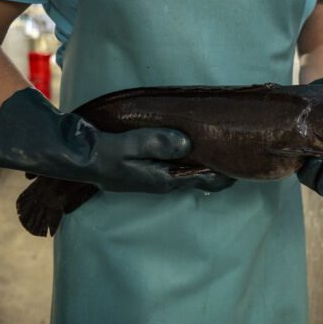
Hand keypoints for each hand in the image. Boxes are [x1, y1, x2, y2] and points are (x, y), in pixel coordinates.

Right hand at [0, 88, 234, 192]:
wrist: (77, 157)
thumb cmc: (102, 152)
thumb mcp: (128, 146)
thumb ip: (157, 143)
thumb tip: (187, 142)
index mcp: (165, 180)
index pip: (205, 181)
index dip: (227, 174)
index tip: (245, 163)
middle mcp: (165, 181)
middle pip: (202, 177)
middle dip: (221, 167)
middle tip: (240, 150)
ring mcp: (157, 175)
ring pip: (191, 171)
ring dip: (207, 161)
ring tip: (224, 145)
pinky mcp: (150, 167)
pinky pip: (179, 164)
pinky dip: (192, 156)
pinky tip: (197, 143)